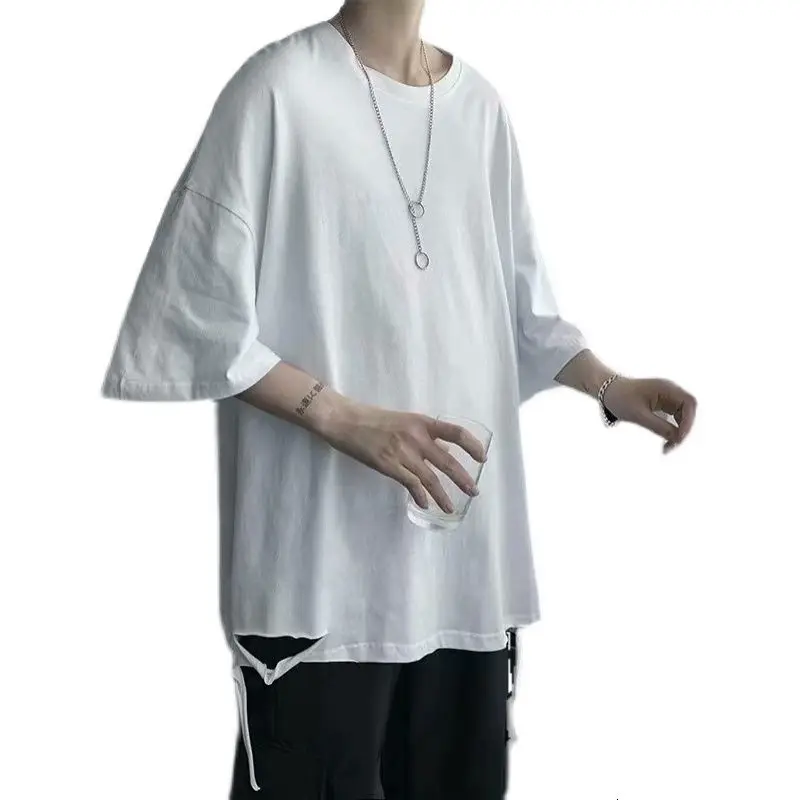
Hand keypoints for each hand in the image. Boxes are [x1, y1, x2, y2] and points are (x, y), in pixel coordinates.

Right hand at [317, 399, 487, 512]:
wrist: (346, 421)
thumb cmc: (374, 420)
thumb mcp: (404, 421)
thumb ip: (423, 434)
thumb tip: (443, 449)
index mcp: (422, 422)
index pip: (455, 432)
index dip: (472, 445)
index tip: (482, 458)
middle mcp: (416, 437)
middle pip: (447, 461)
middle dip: (463, 479)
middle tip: (474, 492)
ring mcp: (403, 452)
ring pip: (430, 478)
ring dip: (443, 496)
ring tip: (451, 508)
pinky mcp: (388, 465)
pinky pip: (411, 484)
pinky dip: (420, 496)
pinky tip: (425, 505)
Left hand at [602, 377, 696, 453]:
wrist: (607, 391)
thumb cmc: (620, 399)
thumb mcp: (638, 416)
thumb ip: (659, 426)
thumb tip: (678, 439)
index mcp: (666, 387)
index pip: (689, 403)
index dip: (689, 421)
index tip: (680, 437)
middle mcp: (670, 390)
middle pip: (689, 411)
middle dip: (684, 429)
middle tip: (672, 446)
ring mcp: (668, 397)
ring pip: (683, 417)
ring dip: (678, 432)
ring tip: (666, 449)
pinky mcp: (663, 405)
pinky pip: (674, 419)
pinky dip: (672, 431)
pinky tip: (665, 444)